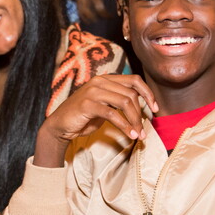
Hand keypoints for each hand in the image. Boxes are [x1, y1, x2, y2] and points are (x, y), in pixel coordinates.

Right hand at [34, 75, 157, 167]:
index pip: (134, 80)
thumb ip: (119, 101)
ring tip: (138, 135)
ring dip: (134, 121)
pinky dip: (124, 125)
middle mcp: (100, 81)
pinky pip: (113, 114)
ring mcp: (93, 91)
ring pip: (125, 102)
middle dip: (141, 114)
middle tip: (143, 130)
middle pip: (131, 94)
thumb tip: (142, 107)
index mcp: (105, 79)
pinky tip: (129, 135)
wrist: (60, 125)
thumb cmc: (83, 117)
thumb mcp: (104, 106)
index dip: (148, 93)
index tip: (154, 109)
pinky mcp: (87, 104)